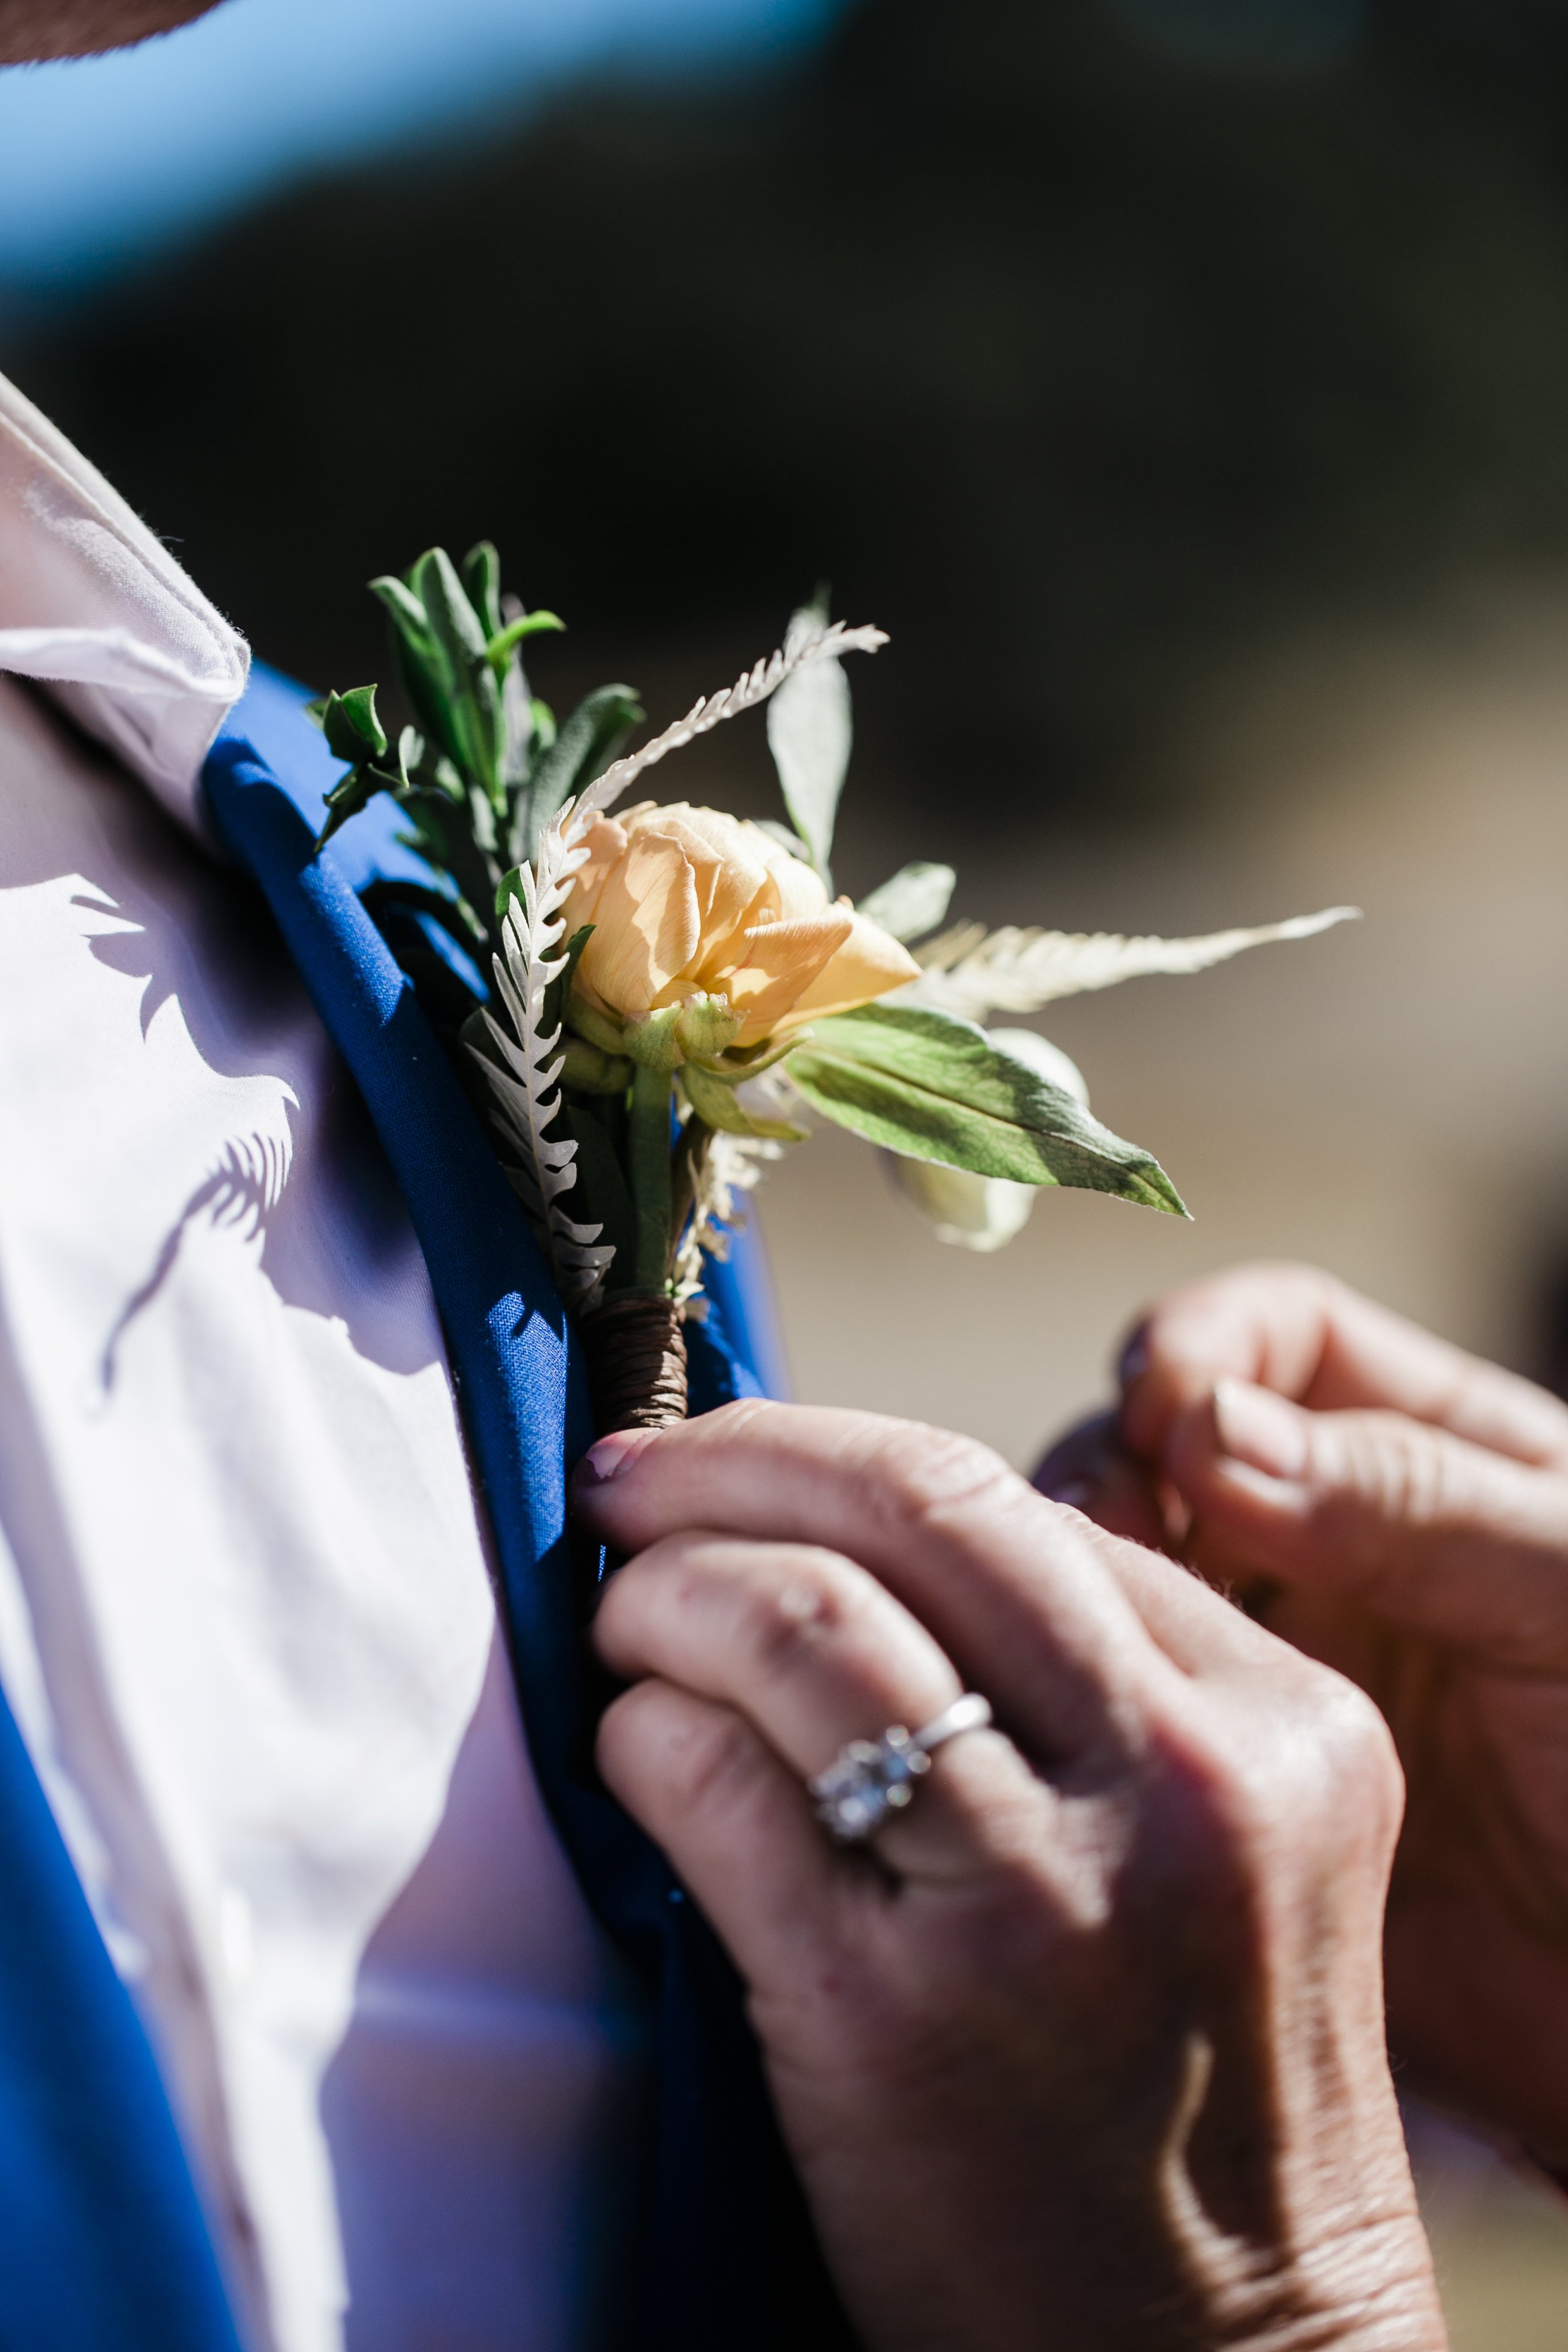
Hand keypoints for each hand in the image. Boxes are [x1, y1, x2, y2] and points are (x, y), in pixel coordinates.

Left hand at [573, 1400, 1443, 2351]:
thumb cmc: (1189, 2096)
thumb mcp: (1222, 1849)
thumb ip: (1094, 1686)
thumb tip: (848, 1530)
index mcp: (1277, 1721)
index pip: (1018, 1502)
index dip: (842, 1459)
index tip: (746, 1462)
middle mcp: (1180, 1783)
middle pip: (922, 1510)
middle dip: (740, 1459)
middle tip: (633, 1470)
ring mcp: (1039, 1896)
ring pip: (804, 1621)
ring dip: (668, 1591)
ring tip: (622, 1611)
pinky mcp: (891, 2013)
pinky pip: (715, 1782)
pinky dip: (642, 1732)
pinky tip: (630, 1745)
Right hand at [1037, 1262, 1567, 2158]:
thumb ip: (1407, 1502)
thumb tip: (1205, 1430)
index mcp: (1434, 1457)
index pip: (1274, 1339)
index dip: (1197, 1350)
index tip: (1153, 1413)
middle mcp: (1336, 1542)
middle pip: (1163, 1443)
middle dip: (1110, 1463)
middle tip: (1093, 1537)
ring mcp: (1278, 1659)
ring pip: (1122, 1567)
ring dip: (1078, 1573)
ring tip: (1076, 1626)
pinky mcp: (1232, 1777)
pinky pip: (1122, 1702)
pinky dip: (1077, 1685)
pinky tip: (1081, 1714)